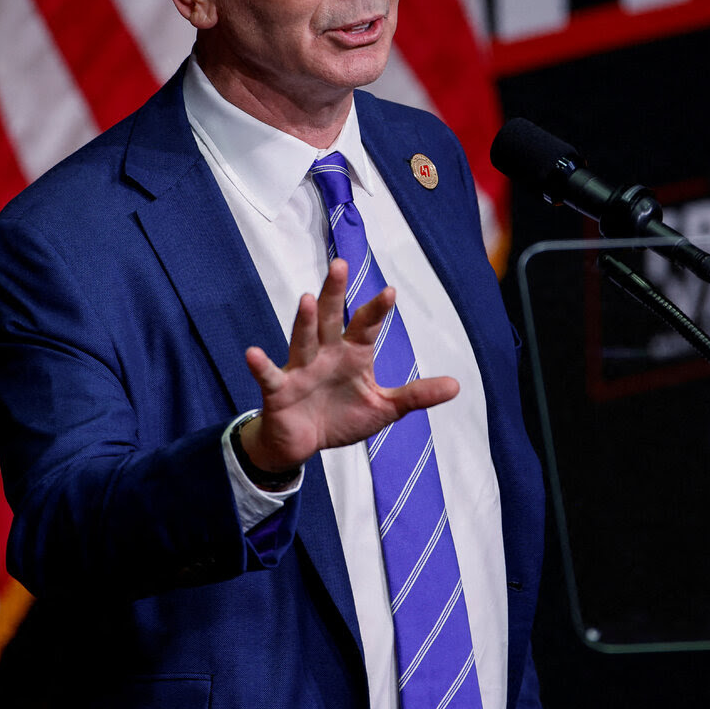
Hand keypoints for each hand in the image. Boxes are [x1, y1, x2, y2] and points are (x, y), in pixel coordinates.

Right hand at [240, 259, 458, 472]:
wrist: (304, 443)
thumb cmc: (342, 417)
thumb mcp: (384, 408)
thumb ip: (416, 396)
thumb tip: (457, 386)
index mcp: (352, 354)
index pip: (365, 326)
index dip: (376, 310)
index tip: (390, 291)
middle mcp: (326, 353)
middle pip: (330, 318)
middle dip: (334, 293)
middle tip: (340, 265)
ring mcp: (300, 368)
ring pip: (303, 340)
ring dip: (304, 321)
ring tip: (307, 299)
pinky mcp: (279, 389)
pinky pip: (269, 375)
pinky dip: (261, 365)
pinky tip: (252, 353)